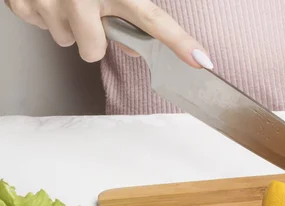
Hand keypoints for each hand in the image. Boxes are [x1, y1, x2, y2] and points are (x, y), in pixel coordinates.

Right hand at [4, 0, 212, 67]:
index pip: (153, 20)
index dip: (179, 42)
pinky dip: (43, 14)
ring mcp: (50, 1)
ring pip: (66, 41)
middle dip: (91, 37)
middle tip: (86, 10)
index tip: (201, 60)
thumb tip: (132, 46)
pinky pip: (39, 28)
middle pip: (93, 50)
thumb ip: (129, 8)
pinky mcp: (23, 3)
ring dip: (67, 24)